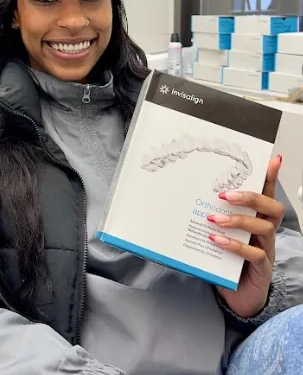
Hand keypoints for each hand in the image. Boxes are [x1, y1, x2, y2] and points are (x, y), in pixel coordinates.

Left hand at [208, 155, 284, 317]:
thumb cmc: (225, 261)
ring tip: (214, 218)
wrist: (235, 297)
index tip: (272, 158)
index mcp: (256, 220)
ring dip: (238, 219)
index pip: (266, 194)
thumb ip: (209, 217)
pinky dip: (234, 245)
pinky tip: (216, 240)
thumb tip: (182, 198)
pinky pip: (254, 254)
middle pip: (271, 207)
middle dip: (250, 196)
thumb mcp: (217, 234)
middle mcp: (264, 233)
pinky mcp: (262, 269)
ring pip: (264, 228)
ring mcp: (266, 250)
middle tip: (225, 194)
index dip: (270, 177)